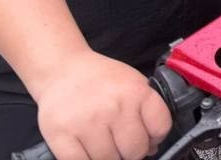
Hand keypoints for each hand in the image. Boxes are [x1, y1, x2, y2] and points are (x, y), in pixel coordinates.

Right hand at [33, 52, 171, 159]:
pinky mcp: (61, 135)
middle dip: (131, 151)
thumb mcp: (131, 82)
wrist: (60, 70)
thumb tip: (152, 147)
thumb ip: (145, 111)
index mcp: (136, 91)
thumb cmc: (99, 78)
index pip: (160, 128)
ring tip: (102, 142)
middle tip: (121, 143)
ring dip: (108, 157)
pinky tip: (86, 148)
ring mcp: (87, 122)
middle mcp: (114, 106)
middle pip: (135, 150)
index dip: (155, 137)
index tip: (147, 138)